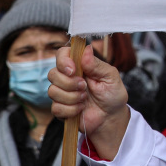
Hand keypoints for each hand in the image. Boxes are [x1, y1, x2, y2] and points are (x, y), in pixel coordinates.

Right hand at [48, 45, 130, 160]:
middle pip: (53, 74)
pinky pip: (56, 108)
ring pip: (52, 91)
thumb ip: (97, 64)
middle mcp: (68, 77)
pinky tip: (81, 109)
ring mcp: (62, 93)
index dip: (63, 60)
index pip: (62, 54)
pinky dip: (71, 110)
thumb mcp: (110, 76)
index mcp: (80, 66)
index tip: (73, 70)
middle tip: (84, 87)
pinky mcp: (61, 109)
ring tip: (85, 99)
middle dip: (69, 83)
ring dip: (72, 97)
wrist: (111, 117)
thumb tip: (87, 49)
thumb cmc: (112, 94)